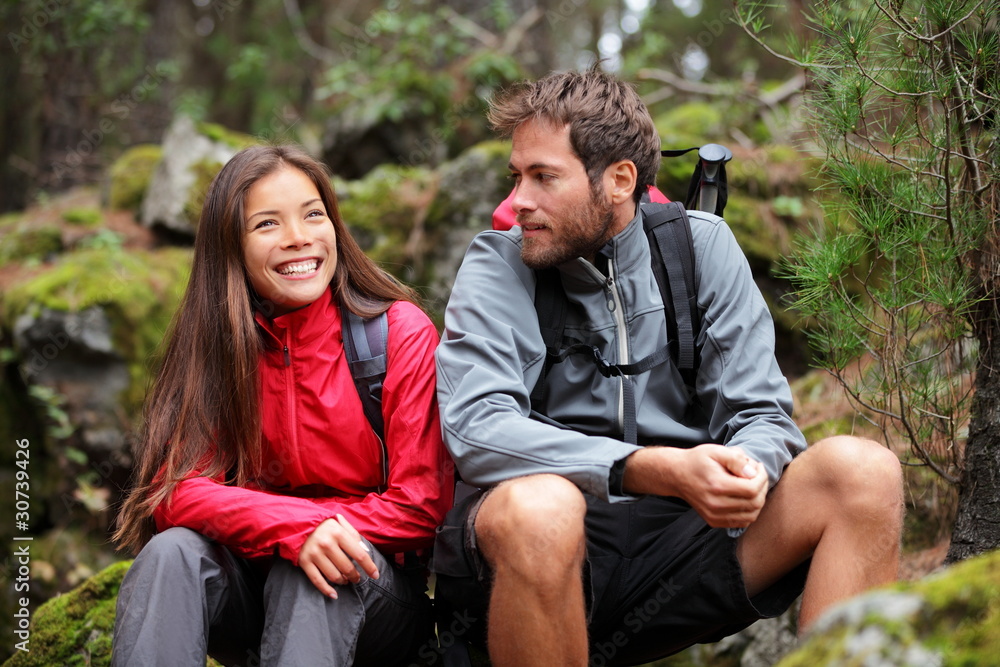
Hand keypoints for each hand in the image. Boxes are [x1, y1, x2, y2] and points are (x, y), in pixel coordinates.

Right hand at [298, 514, 379, 597]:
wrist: (297, 522)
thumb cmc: (324, 524)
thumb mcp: (340, 522)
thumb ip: (354, 535)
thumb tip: (366, 552)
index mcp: (338, 533)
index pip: (359, 554)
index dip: (369, 567)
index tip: (375, 575)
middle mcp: (327, 544)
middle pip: (347, 568)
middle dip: (355, 576)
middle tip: (357, 578)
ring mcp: (315, 554)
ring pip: (334, 576)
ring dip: (343, 581)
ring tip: (345, 580)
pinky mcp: (304, 562)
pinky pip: (317, 580)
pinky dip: (327, 590)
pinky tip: (334, 594)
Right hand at [623, 445, 767, 528]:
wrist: (676, 475)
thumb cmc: (697, 461)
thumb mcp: (716, 451)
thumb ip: (736, 459)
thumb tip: (753, 472)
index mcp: (717, 486)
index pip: (752, 489)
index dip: (762, 477)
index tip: (758, 467)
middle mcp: (715, 504)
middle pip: (755, 503)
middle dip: (762, 487)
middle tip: (757, 474)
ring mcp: (714, 515)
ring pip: (751, 515)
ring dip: (758, 500)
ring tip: (751, 485)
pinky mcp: (714, 521)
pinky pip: (742, 522)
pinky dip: (749, 511)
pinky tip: (744, 497)